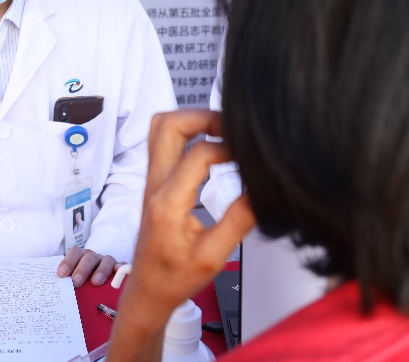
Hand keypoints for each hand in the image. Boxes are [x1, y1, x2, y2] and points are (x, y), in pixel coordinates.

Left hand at [56, 247, 119, 286]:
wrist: (99, 287)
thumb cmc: (83, 285)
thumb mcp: (75, 284)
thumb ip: (68, 286)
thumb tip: (56, 297)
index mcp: (81, 257)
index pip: (75, 253)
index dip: (68, 262)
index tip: (61, 275)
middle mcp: (94, 258)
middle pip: (89, 257)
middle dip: (82, 269)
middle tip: (76, 282)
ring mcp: (107, 262)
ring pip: (106, 260)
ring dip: (101, 270)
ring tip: (95, 282)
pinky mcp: (119, 269)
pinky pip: (122, 265)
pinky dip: (120, 267)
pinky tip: (117, 272)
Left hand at [107, 110, 256, 361]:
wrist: (148, 292)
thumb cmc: (174, 279)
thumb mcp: (215, 256)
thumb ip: (239, 219)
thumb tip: (261, 189)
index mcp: (168, 203)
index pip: (198, 155)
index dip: (229, 148)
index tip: (249, 157)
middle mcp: (155, 185)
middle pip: (167, 125)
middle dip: (203, 116)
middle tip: (231, 127)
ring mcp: (151, 181)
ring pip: (160, 128)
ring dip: (192, 121)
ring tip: (222, 132)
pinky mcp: (154, 183)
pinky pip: (164, 143)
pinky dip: (188, 134)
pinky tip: (212, 147)